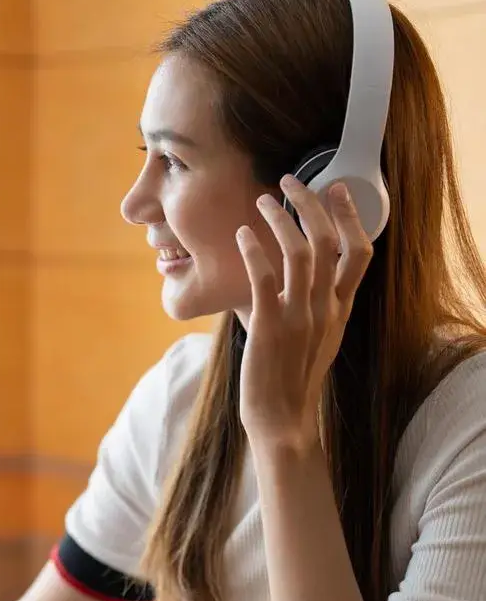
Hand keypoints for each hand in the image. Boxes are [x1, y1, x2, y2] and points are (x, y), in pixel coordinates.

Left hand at [235, 175, 372, 451]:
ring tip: (262, 201)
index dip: (351, 217)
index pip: (359, 253)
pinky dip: (252, 251)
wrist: (283, 419)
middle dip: (310, 205)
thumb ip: (312, 307)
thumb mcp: (315, 338)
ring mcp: (298, 316)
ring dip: (279, 220)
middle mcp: (324, 308)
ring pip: (298, 253)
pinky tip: (241, 234)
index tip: (337, 190)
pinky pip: (263, 278)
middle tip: (291, 181)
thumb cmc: (291, 378)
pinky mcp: (268, 326)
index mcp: (339, 310)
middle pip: (328, 242)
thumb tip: (286, 279)